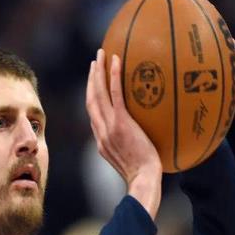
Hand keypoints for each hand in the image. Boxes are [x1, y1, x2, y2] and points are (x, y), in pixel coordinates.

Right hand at [86, 49, 161, 219]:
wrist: (143, 178)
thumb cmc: (144, 174)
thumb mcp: (131, 161)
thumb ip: (130, 147)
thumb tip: (141, 139)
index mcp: (101, 141)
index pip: (93, 116)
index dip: (92, 98)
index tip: (95, 86)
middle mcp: (101, 132)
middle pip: (91, 101)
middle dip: (90, 81)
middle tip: (94, 64)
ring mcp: (109, 127)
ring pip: (97, 95)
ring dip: (97, 73)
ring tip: (100, 56)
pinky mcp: (120, 123)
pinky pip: (114, 94)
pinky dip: (113, 76)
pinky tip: (115, 61)